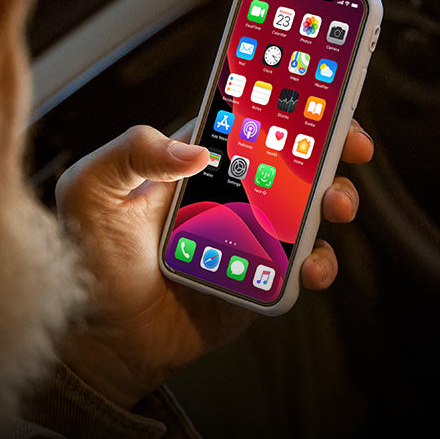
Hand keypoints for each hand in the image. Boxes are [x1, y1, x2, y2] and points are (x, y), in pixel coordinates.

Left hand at [54, 120, 373, 408]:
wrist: (103, 341)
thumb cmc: (89, 262)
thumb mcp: (92, 191)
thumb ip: (132, 152)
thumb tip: (197, 149)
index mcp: (193, 165)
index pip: (246, 123)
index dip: (283, 107)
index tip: (317, 97)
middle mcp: (227, 195)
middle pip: (290, 160)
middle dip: (327, 146)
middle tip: (349, 145)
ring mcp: (249, 237)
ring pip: (306, 208)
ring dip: (333, 198)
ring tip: (335, 204)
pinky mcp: (261, 278)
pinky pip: (301, 264)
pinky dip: (318, 262)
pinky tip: (309, 265)